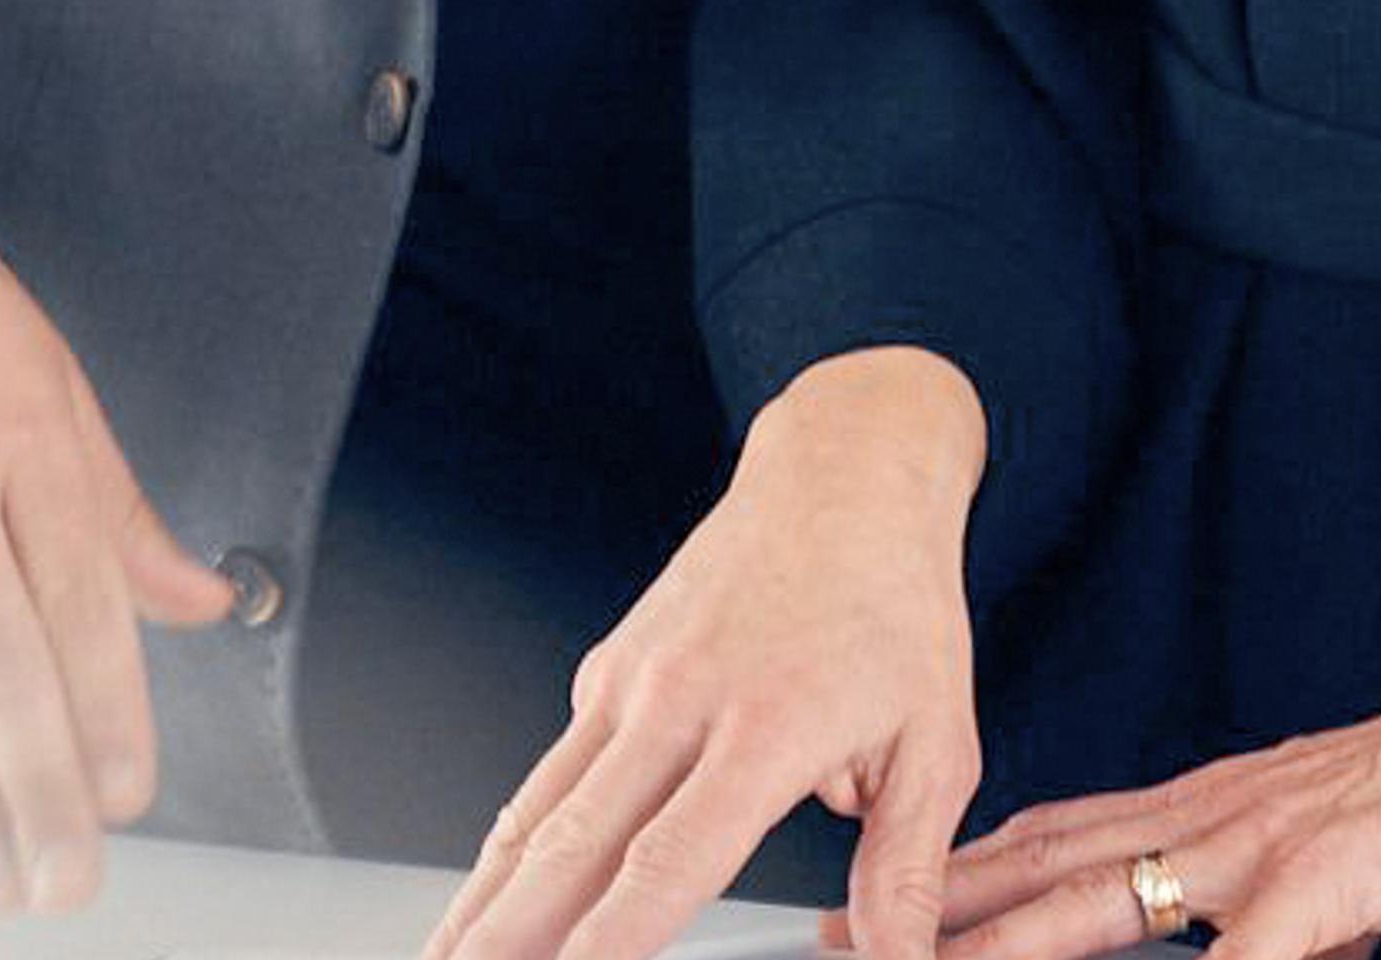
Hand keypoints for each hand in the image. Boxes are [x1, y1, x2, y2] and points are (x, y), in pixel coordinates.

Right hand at [427, 346, 990, 959]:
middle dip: (508, 933)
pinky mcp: (614, 663)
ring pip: (540, 806)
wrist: (847, 470)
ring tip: (442, 958)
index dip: (613, 937)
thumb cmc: (895, 604)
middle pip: (575, 843)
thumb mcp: (938, 740)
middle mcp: (684, 696)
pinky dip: (514, 835)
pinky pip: (556, 765)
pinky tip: (494, 892)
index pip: (670, 858)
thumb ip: (906, 869)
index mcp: (768, 725)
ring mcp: (636, 674)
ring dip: (484, 893)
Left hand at [923, 627, 1380, 959]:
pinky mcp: (1324, 884)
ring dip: (1009, 949)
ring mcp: (1262, 850)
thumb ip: (1277, 909)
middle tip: (843, 942)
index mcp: (1215, 811)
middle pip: (1046, 872)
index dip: (968, 879)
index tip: (890, 906)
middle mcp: (1215, 820)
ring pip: (1100, 907)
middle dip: (941, 916)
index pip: (1060, 844)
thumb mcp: (1339, 863)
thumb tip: (1245, 953)